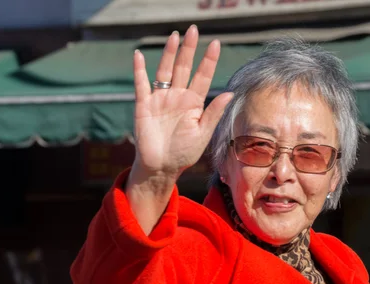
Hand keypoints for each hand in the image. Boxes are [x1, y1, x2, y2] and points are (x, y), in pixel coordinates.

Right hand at [132, 25, 233, 178]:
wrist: (161, 167)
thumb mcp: (203, 133)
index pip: (203, 77)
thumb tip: (230, 93)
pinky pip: (141, 84)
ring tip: (174, 36)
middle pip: (183, 67)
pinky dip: (139, 70)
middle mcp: (177, 97)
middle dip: (189, 49)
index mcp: (193, 103)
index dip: (208, 61)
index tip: (216, 44)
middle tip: (193, 30)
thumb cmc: (184, 153)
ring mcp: (160, 99)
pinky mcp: (144, 105)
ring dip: (169, 53)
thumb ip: (214, 112)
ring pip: (165, 71)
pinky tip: (139, 55)